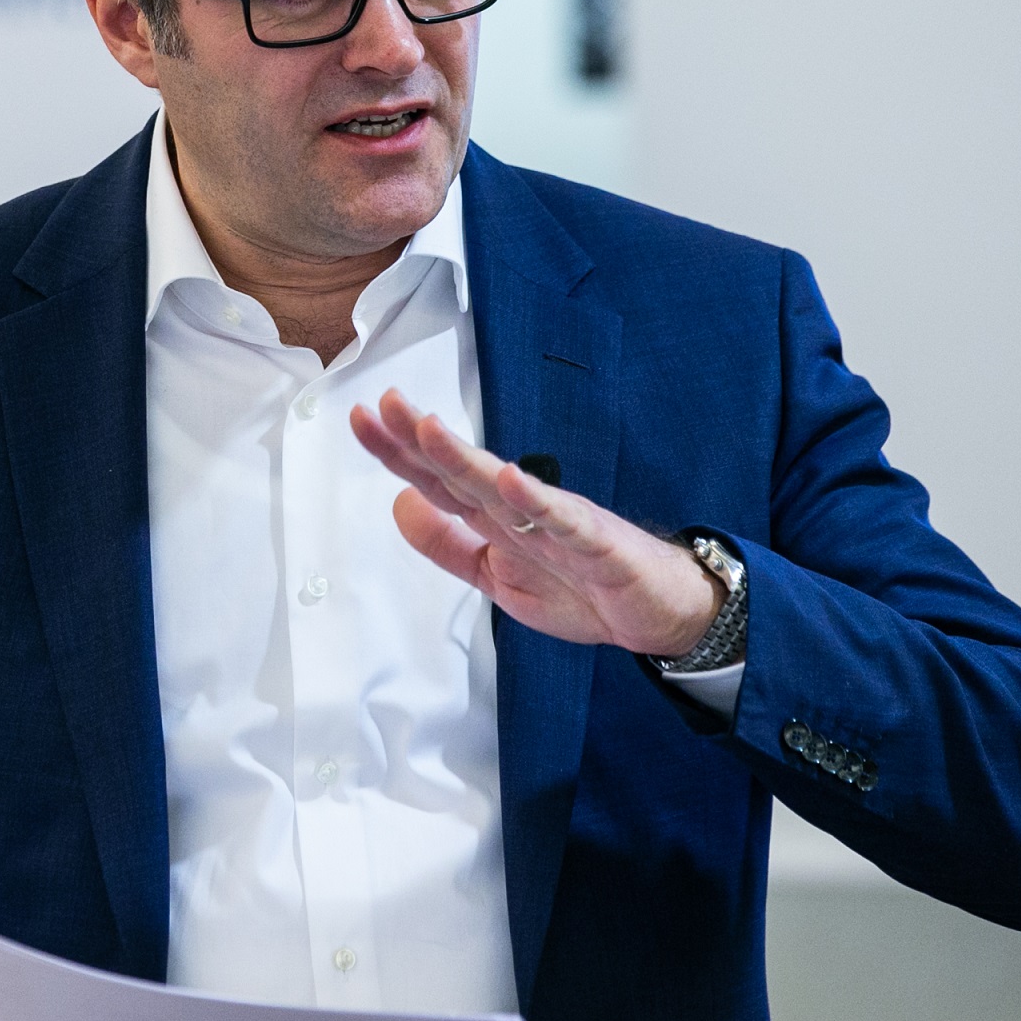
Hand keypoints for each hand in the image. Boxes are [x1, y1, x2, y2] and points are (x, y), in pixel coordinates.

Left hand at [349, 388, 722, 657]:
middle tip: (386, 404)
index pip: (438, 480)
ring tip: (429, 430)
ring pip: (505, 488)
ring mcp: (560, 523)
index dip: (398, 452)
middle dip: (422, 439)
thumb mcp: (495, 578)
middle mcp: (522, 511)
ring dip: (466, 458)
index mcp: (495, 520)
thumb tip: (398, 503)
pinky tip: (512, 479)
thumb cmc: (583, 588)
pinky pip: (564, 522)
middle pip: (463, 472)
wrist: (658, 616)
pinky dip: (538, 501)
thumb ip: (447, 545)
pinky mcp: (598, 545)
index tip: (362, 419)